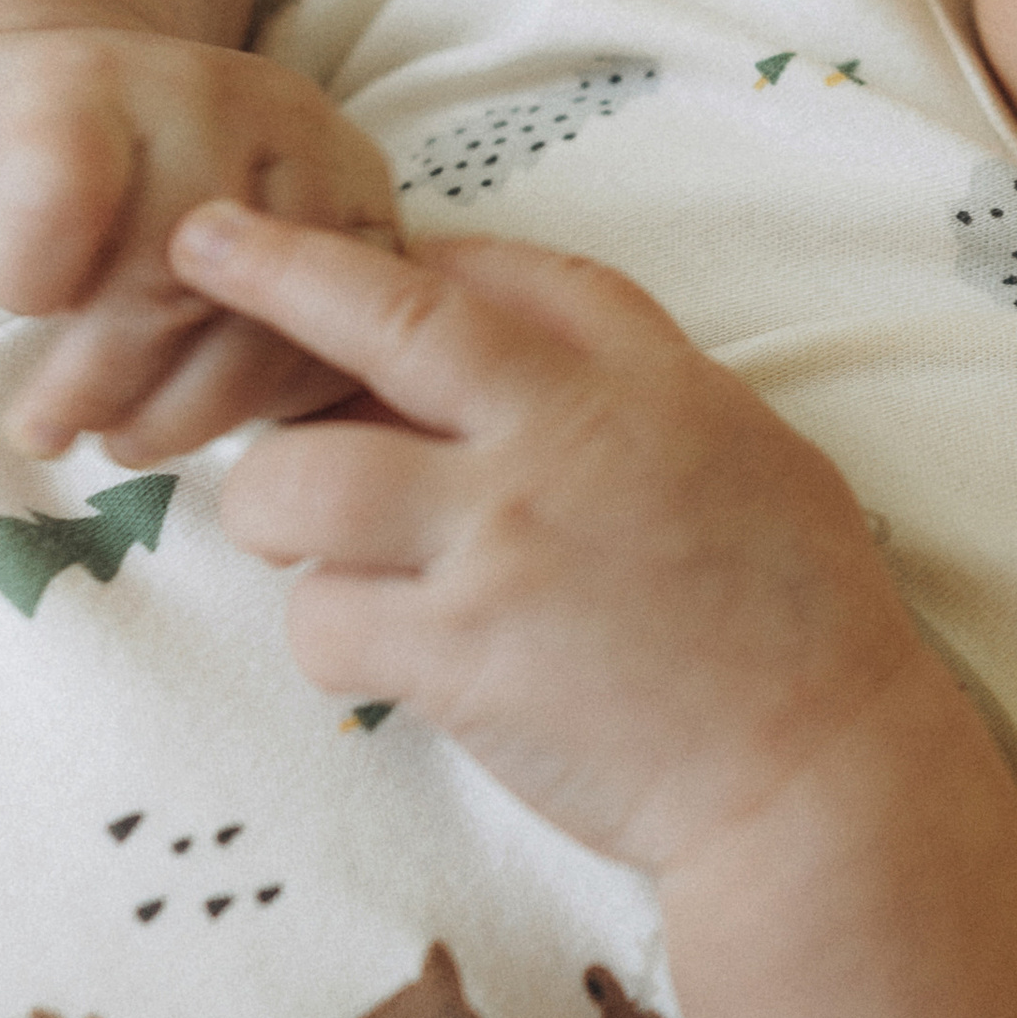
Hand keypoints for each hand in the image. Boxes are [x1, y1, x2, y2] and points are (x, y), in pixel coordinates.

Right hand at [0, 31, 400, 461]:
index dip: (284, 406)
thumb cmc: (123, 227)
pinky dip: (32, 285)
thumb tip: (296, 481)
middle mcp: (284, 120)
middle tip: (125, 447)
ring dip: (100, 373)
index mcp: (348, 175)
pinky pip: (60, 220)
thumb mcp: (228, 294)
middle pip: (261, 307)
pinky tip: (22, 303)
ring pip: (160, 274)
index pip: (356, 326)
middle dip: (187, 408)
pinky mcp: (63, 89)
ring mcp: (178, 88)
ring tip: (55, 423)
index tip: (227, 450)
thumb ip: (280, 351)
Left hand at [177, 206, 936, 869]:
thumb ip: (628, 376)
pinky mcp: (456, 660)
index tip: (306, 246)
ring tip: (302, 531)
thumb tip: (505, 320)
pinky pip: (320, 618)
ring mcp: (497, 549)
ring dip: (272, 504)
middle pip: (375, 327)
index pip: (486, 275)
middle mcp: (556, 443)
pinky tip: (376, 647)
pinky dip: (327, 628)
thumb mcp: (742, 441)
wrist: (815, 772)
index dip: (381, 255)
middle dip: (268, 280)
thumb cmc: (795, 612)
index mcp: (634, 382)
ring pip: (299, 483)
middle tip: (201, 254)